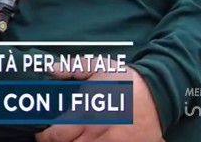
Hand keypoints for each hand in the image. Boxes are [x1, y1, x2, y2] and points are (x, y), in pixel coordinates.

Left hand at [37, 63, 163, 141]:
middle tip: (59, 136)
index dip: (45, 137)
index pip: (57, 135)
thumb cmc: (125, 80)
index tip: (42, 134)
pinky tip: (94, 140)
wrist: (159, 91)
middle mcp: (100, 131)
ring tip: (77, 137)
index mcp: (88, 112)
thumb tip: (52, 68)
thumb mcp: (98, 66)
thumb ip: (72, 68)